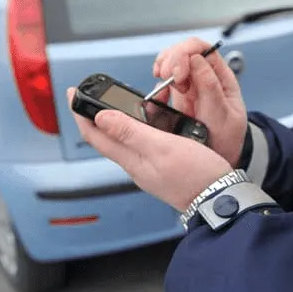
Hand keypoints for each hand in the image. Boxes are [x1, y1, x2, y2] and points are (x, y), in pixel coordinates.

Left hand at [66, 88, 232, 211]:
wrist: (220, 199)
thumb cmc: (196, 177)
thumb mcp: (162, 147)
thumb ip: (130, 132)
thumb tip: (100, 117)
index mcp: (131, 159)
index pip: (95, 134)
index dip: (80, 113)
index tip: (73, 92)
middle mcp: (136, 164)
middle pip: (105, 137)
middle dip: (94, 115)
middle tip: (90, 95)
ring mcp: (148, 167)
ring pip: (123, 140)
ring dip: (115, 120)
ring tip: (114, 103)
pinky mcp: (162, 167)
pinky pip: (141, 144)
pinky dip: (137, 127)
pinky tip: (147, 121)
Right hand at [153, 37, 247, 167]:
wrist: (219, 160)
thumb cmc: (227, 139)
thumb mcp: (223, 116)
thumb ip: (211, 88)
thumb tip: (197, 60)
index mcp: (221, 77)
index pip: (203, 49)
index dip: (187, 53)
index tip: (178, 73)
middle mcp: (205, 77)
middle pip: (184, 51)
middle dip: (171, 60)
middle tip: (166, 77)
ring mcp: (190, 87)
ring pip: (172, 63)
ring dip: (163, 68)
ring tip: (162, 82)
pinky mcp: (178, 98)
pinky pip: (164, 83)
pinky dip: (157, 85)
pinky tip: (159, 94)